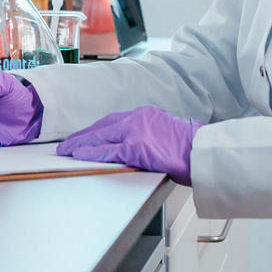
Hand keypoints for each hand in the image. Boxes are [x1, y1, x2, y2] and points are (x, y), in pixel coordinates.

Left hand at [55, 105, 201, 184]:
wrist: (204, 151)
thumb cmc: (190, 149)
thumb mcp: (165, 135)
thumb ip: (146, 137)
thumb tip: (129, 148)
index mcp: (145, 115)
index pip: (113, 121)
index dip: (95, 130)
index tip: (84, 136)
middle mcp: (138, 118)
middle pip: (102, 126)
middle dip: (83, 136)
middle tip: (67, 144)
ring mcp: (137, 132)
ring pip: (101, 136)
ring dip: (81, 144)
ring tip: (67, 151)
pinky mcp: (137, 148)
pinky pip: (108, 151)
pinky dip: (92, 153)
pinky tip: (80, 156)